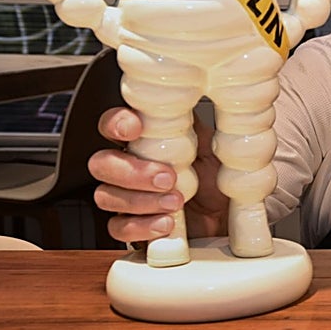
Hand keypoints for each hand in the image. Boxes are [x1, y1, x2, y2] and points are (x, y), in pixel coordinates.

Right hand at [88, 107, 228, 243]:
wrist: (229, 218)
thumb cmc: (217, 180)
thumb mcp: (211, 146)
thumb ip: (191, 126)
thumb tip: (185, 101)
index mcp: (145, 142)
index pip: (112, 125)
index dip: (115, 123)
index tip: (134, 128)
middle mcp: (129, 167)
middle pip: (101, 163)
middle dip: (132, 171)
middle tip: (167, 177)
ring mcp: (127, 198)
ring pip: (106, 196)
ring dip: (141, 200)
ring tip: (175, 202)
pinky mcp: (132, 227)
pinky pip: (118, 228)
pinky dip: (141, 227)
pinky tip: (165, 223)